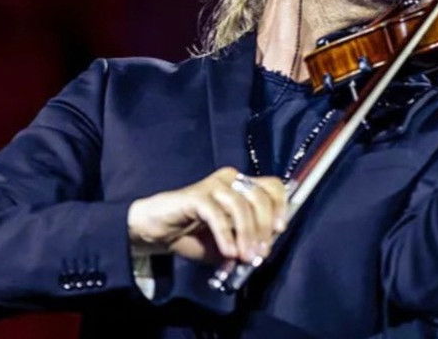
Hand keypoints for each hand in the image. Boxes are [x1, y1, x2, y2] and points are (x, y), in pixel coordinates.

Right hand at [127, 166, 286, 264]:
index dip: (280, 206)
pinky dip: (225, 234)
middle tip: (259, 253)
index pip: (272, 187)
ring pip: (240, 205)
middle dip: (263, 228)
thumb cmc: (194, 236)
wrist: (157, 233)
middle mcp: (231, 180)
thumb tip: (260, 254)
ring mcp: (213, 185)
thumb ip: (244, 246)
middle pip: (259, 196)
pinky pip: (216, 214)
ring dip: (246, 233)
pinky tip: (228, 252)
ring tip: (244, 256)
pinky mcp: (195, 195)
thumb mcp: (227, 244)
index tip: (280, 230)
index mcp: (243, 188)